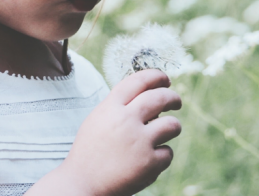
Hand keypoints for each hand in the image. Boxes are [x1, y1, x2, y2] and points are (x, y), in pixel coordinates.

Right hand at [60, 69, 181, 195]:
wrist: (82, 182)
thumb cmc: (90, 150)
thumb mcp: (98, 119)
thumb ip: (120, 106)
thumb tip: (149, 96)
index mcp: (111, 107)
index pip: (139, 80)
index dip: (156, 76)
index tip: (164, 79)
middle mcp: (126, 120)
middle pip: (160, 98)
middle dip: (173, 97)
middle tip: (176, 101)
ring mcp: (139, 141)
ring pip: (172, 125)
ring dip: (174, 126)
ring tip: (169, 130)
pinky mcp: (149, 163)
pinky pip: (168, 153)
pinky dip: (162, 155)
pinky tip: (152, 159)